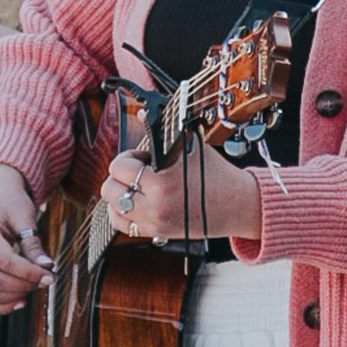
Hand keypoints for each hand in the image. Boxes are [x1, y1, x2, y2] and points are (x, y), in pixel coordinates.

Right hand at [0, 162, 48, 313]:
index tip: (50, 275)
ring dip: (14, 296)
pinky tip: (21, 300)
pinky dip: (1, 305)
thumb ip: (33, 244)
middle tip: (45, 281)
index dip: (29, 272)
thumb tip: (47, 267)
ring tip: (34, 286)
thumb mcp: (24, 217)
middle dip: (23, 285)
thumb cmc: (10, 205)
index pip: (5, 261)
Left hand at [104, 140, 263, 247]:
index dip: (129, 157)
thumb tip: (143, 113)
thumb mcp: (191, 146)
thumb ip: (164, 132)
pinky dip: (123, 212)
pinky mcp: (157, 233)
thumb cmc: (216, 175)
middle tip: (138, 170)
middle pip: (110, 189)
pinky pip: (123, 225)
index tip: (143, 156)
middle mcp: (154, 207)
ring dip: (120, 193)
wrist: (236, 204)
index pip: (120, 167)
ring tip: (138, 185)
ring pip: (113, 208)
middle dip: (121, 175)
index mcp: (161, 183)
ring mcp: (154, 223)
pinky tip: (136, 202)